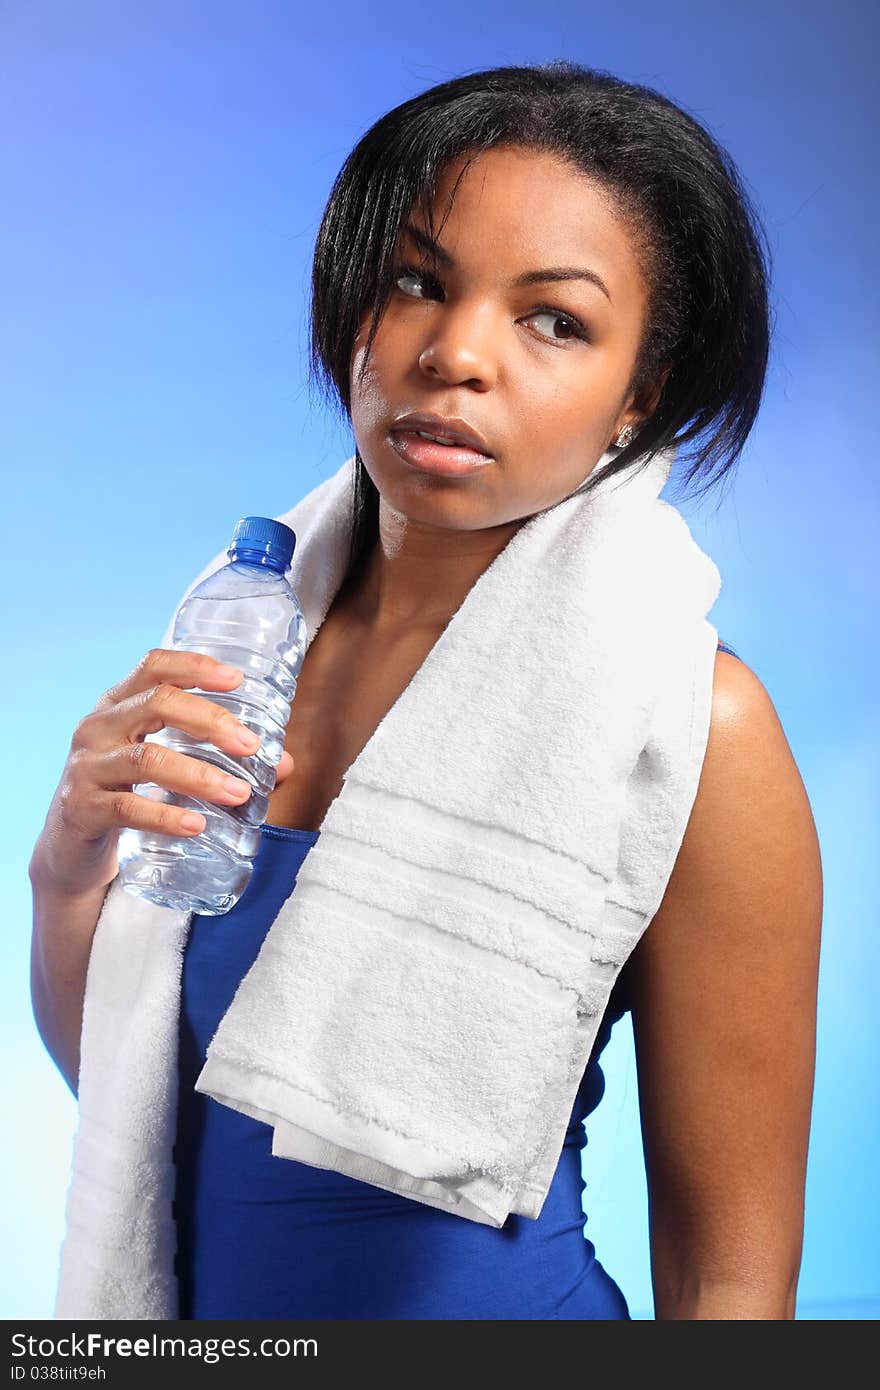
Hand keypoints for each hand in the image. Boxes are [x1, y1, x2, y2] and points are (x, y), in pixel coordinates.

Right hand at [29, 649, 295, 898]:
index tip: (237, 679)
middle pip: (156, 703)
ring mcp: (86, 768)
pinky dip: (166, 816)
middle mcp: (97, 727)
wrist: (71, 850)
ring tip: (238, 792)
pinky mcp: (81, 809)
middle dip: (210, 720)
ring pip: (145, 760)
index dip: (195, 666)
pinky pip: (127, 808)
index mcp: (119, 705)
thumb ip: (220, 760)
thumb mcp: (166, 768)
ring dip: (198, 775)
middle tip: (250, 745)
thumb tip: (286, 764)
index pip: (154, 666)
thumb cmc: (127, 794)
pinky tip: (196, 825)